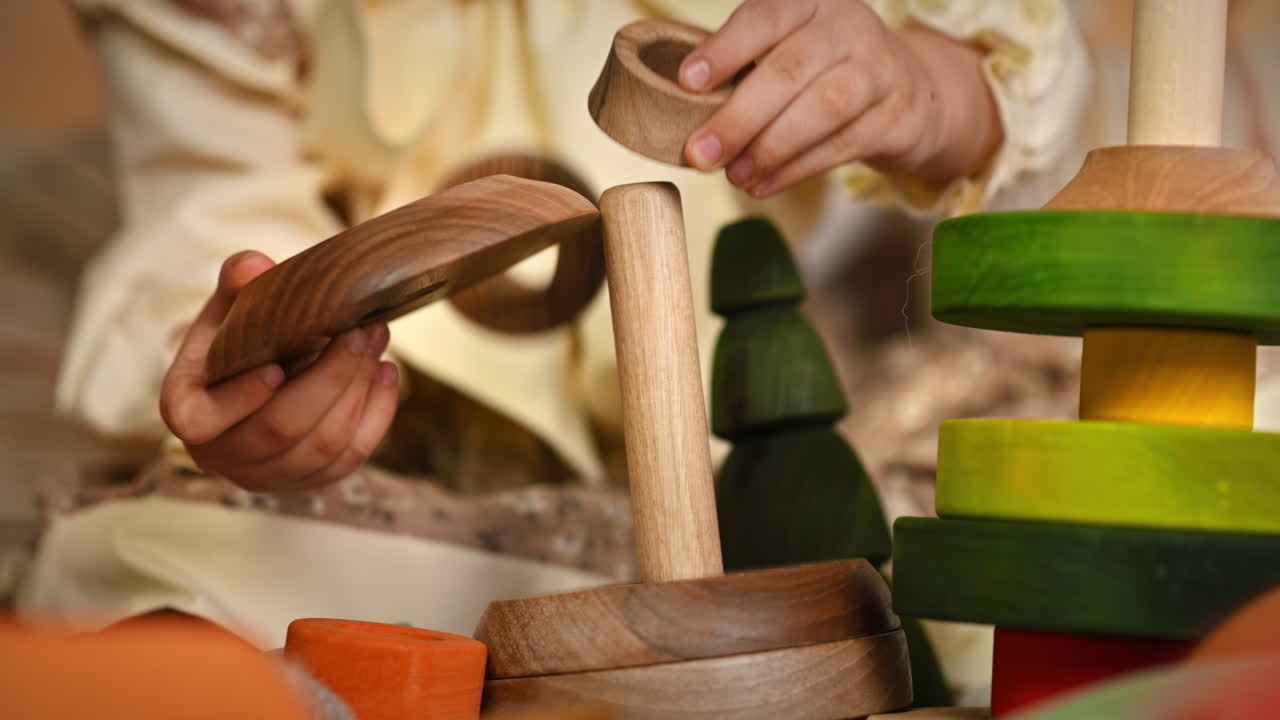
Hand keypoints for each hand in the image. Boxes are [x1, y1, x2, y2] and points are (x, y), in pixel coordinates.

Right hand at [160, 251, 399, 491]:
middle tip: (360, 332)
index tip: (276, 366)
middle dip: (329, 378)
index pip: (201, 420)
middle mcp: (223, 455)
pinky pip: (351, 458)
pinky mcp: (311, 480)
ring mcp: (269, 475)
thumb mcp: (226, 312)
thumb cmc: (234, 347)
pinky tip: (385, 373)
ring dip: (357, 391)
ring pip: (322, 446)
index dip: (240, 398)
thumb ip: (236, 286)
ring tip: (376, 341)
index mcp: (188, 412)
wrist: (253, 384)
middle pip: (281, 428)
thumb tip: (255, 264)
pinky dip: (376, 416)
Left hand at [679, 0, 1001, 197]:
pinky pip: (843, 144)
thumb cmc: (823, 71)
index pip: (765, 16)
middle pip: (790, 69)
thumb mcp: (787, 51)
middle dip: (739, 117)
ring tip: (735, 176)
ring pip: (823, 107)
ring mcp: (878, 68)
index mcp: (810, 2)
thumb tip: (682, 118)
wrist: (910, 90)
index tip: (687, 82)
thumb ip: (743, 73)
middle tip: (700, 155)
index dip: (725, 49)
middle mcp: (847, 26)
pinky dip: (797, 169)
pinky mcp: (896, 114)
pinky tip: (764, 185)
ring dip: (771, 147)